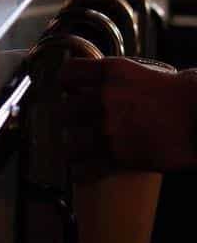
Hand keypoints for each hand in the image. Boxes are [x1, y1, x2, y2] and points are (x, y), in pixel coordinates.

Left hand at [60, 58, 196, 172]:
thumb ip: (113, 78)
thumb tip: (97, 84)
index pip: (68, 72)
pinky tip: (81, 171)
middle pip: (65, 108)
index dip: (65, 83)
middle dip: (70, 117)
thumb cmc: (176, 94)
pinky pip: (84, 166)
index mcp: (110, 71)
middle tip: (76, 123)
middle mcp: (105, 96)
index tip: (68, 90)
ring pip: (69, 139)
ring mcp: (109, 126)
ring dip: (72, 144)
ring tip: (77, 147)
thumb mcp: (139, 72)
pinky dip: (80, 170)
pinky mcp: (117, 154)